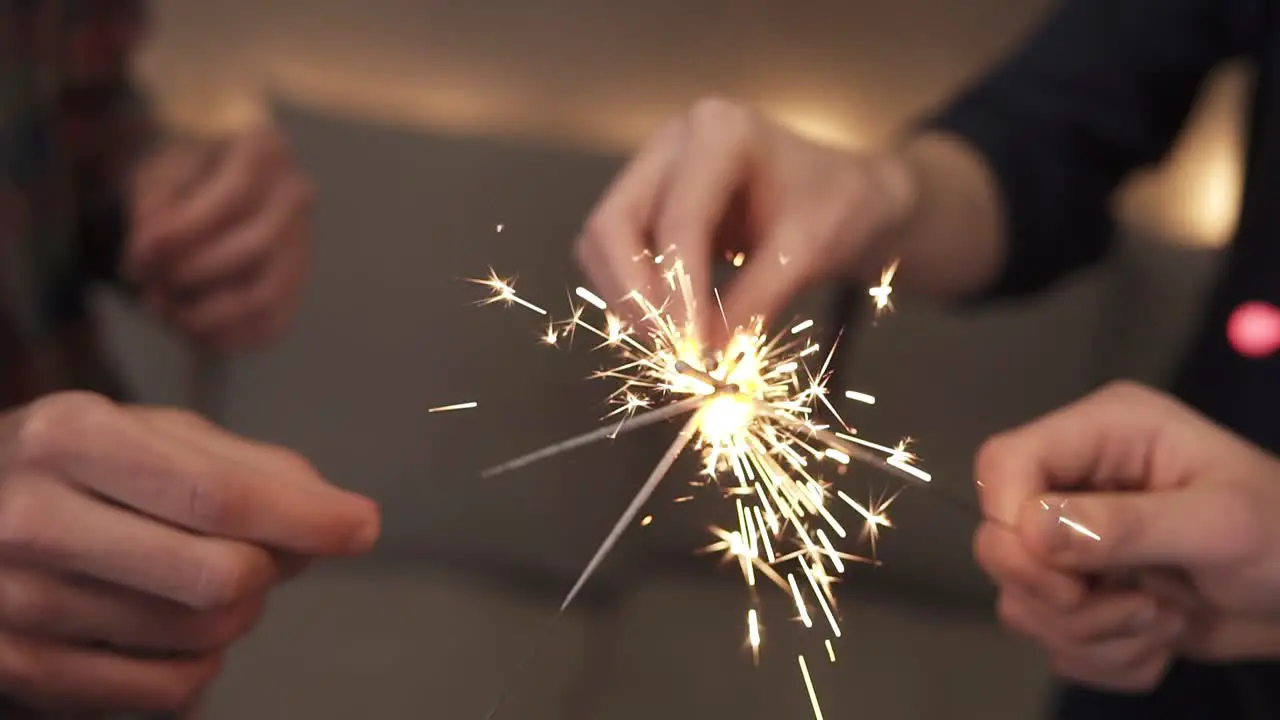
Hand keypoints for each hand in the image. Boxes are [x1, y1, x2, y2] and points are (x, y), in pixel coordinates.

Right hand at [0, 391, 378, 712]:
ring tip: (211, 578)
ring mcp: (17, 602)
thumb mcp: (150, 432)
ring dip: (239, 613)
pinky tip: (182, 624)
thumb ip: (248, 466)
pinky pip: (167, 690)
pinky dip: (203, 664)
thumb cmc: (74, 466)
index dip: (308, 518)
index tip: (363, 526)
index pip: (219, 495)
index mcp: (74, 438)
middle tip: (269, 552)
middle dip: (270, 568)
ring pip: (200, 637)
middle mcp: (33, 520)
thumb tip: (343, 516)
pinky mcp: (18, 667)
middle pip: (218, 576)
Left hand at [128, 125, 313, 351]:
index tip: (140, 251)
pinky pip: (270, 326)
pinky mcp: (295, 286)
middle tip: (148, 281)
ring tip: (162, 308)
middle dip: (193, 272)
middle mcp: (296, 196)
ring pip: (265, 296)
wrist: (206, 187)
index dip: (185, 230)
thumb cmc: (179, 175)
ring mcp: (301, 245)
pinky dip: (225, 338)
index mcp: (266, 150)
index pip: (235, 195)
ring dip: (205, 314)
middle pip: (256, 247)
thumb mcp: (158, 170)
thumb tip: (152, 246)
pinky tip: (186, 329)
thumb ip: (154, 204)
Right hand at [575, 97, 914, 347]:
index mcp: (722, 132)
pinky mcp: (650, 200)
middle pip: (615, 222)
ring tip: (672, 343)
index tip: (691, 349)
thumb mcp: (809, 254)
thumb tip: (707, 355)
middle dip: (634, 294)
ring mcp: (656, 168)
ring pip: (604, 240)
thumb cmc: (843, 210)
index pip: (679, 219)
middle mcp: (675, 142)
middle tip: (669, 350)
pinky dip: (632, 292)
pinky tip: (667, 323)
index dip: (676, 289)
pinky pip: (617, 252)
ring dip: (627, 298)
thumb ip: (756, 301)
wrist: (855, 198)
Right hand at [973, 381, 1279, 690]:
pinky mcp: (1082, 593)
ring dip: (1096, 633)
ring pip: (1022, 601)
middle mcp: (1076, 481)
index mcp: (1104, 434)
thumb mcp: (1221, 525)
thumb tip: (1030, 531)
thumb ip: (1126, 525)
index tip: (1063, 577)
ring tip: (1166, 619)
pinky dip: (1107, 658)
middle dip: (1063, 595)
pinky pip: (1053, 639)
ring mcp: (1075, 541)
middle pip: (999, 540)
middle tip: (1138, 606)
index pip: (1006, 461)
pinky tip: (1160, 638)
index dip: (1010, 520)